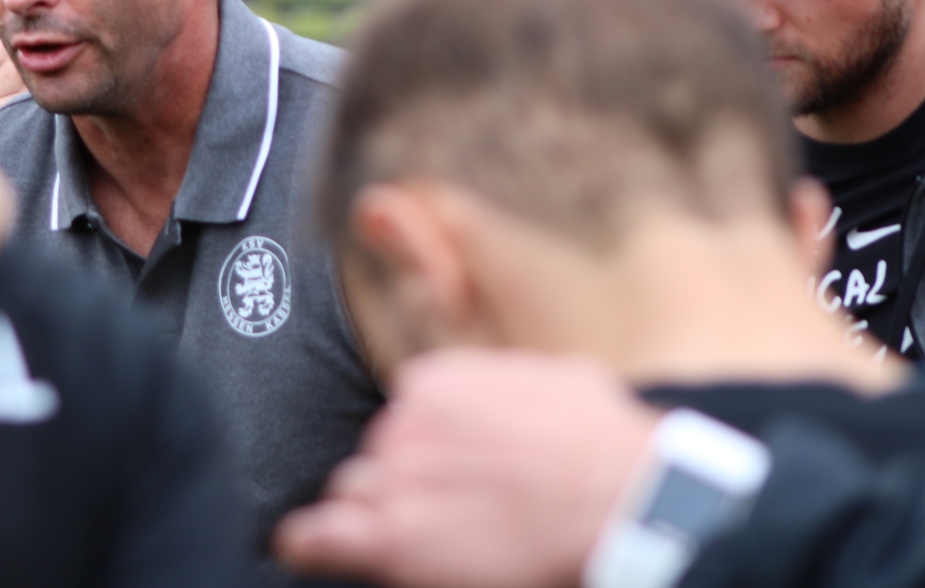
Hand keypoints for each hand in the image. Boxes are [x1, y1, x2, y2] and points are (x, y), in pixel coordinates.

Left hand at [275, 350, 655, 587]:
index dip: (424, 449)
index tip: (447, 468)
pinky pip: (320, 536)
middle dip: (401, 481)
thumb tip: (514, 390)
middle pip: (375, 458)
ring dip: (375, 512)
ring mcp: (394, 479)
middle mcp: (403, 424)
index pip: (401, 416)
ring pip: (355, 495)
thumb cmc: (602, 444)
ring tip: (421, 534)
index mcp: (435, 383)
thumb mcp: (553, 379)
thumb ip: (506, 383)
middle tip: (447, 508)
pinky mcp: (392, 536)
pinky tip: (302, 545)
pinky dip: (308, 542)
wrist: (622, 498)